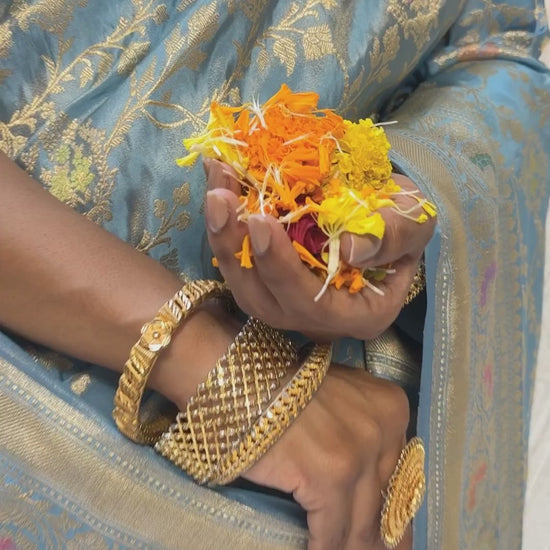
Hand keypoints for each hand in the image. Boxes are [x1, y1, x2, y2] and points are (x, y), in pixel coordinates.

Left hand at [204, 159, 434, 340]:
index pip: (315, 306)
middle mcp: (316, 318)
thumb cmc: (404, 219)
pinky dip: (225, 226)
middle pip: (265, 300)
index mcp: (359, 314)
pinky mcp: (269, 279)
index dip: (282, 269)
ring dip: (222, 236)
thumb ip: (391, 235)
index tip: (260, 220)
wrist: (386, 212)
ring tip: (215, 186)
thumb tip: (352, 249)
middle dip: (236, 249)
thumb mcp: (414, 220)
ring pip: (243, 284)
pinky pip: (239, 261)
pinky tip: (219, 185)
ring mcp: (288, 301)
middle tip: (219, 197)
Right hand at [243, 365, 411, 549]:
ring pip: (361, 523)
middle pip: (385, 502)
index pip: (402, 474)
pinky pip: (331, 531)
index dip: (393, 509)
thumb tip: (373, 481)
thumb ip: (364, 429)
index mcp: (392, 408)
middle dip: (377, 536)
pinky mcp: (328, 479)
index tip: (390, 534)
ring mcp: (357, 455)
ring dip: (350, 546)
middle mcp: (382, 430)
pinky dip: (324, 548)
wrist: (248, 382)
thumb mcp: (341, 397)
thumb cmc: (289, 387)